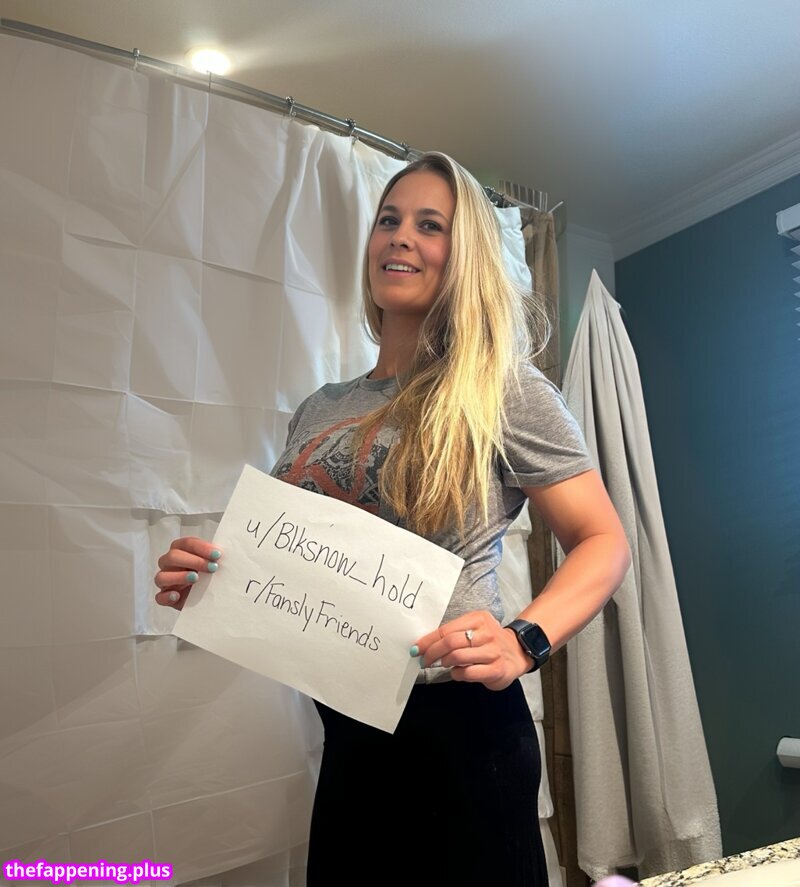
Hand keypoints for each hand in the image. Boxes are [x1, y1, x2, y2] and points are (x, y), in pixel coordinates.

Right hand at [153, 537, 221, 609]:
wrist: (208, 596)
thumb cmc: (208, 575)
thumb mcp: (212, 563)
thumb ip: (214, 557)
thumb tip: (221, 553)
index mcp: (181, 550)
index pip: (187, 543)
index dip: (202, 548)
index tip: (217, 555)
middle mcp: (169, 563)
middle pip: (173, 556)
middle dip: (194, 561)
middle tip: (212, 568)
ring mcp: (165, 580)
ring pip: (162, 576)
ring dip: (179, 577)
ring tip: (196, 579)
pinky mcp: (164, 597)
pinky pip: (159, 597)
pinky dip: (167, 596)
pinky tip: (178, 596)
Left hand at [413, 609, 532, 690]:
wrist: (518, 652)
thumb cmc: (489, 641)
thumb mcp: (475, 628)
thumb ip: (454, 633)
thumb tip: (426, 644)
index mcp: (478, 619)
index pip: (446, 629)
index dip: (428, 641)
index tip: (417, 648)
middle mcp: (486, 633)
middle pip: (450, 643)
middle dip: (432, 653)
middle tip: (424, 660)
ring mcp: (492, 651)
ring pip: (457, 657)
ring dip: (445, 663)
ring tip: (445, 664)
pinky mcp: (496, 669)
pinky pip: (468, 673)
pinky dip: (457, 674)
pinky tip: (458, 672)